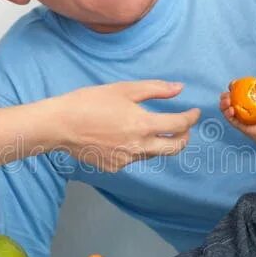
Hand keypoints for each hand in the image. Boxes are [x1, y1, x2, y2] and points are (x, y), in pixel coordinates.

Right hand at [54, 80, 200, 171]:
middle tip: (184, 128)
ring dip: (160, 142)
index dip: (191, 118)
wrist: (60, 125)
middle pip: (174, 147)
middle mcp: (139, 147)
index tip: (195, 112)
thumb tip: (179, 89)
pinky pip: (134, 159)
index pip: (179, 125)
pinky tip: (124, 137)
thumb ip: (155, 89)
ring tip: (153, 129)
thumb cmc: (89, 102)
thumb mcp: (123, 89)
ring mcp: (126, 160)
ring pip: (154, 154)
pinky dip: (136, 149)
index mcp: (144, 125)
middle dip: (184, 137)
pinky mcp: (114, 167)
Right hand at [220, 87, 255, 149]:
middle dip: (226, 94)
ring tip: (227, 102)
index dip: (235, 84)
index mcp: (250, 96)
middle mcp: (243, 104)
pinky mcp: (237, 124)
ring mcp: (239, 114)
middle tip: (228, 94)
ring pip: (227, 107)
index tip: (234, 83)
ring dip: (223, 103)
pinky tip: (230, 111)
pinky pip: (229, 118)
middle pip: (230, 97)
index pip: (240, 88)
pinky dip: (227, 114)